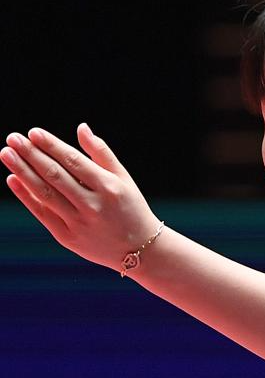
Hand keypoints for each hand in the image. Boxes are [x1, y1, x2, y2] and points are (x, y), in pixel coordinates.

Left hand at [1, 123, 159, 272]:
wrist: (138, 249)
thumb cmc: (130, 207)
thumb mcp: (123, 178)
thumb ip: (101, 152)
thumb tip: (81, 128)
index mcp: (108, 187)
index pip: (73, 161)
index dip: (52, 145)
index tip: (33, 132)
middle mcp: (92, 205)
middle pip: (55, 175)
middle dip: (31, 155)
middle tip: (12, 138)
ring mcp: (78, 223)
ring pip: (44, 193)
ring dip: (22, 172)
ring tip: (6, 154)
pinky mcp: (67, 238)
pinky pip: (42, 213)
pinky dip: (25, 196)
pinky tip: (13, 179)